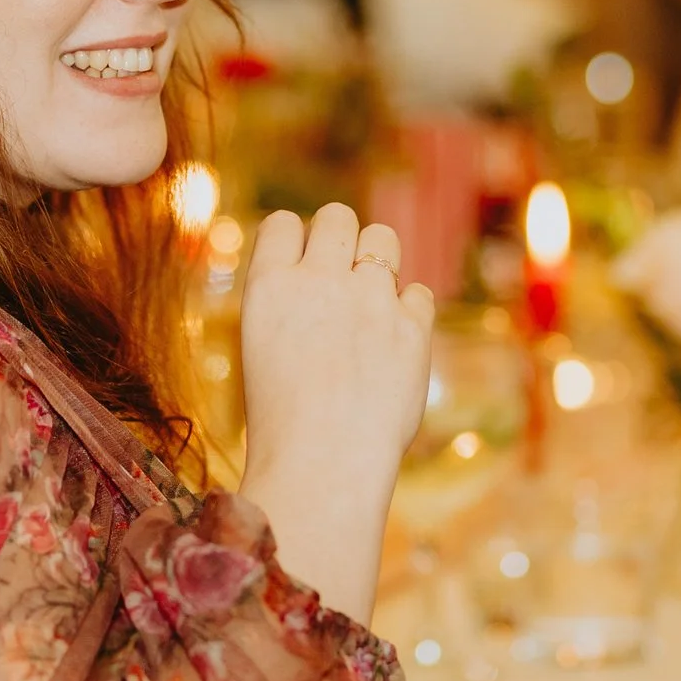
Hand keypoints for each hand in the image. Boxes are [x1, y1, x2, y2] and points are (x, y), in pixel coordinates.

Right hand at [237, 206, 435, 619]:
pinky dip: (408, 311)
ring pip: (383, 239)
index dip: (294, 241)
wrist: (324, 466)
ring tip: (369, 301)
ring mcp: (372, 300)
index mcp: (269, 285)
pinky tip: (393, 343)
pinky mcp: (413, 327)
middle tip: (339, 278)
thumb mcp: (262, 348)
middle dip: (340, 239)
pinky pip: (418, 292)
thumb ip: (289, 303)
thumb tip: (313, 274)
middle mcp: (321, 280)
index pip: (283, 222)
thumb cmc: (282, 421)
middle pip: (338, 215)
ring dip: (377, 261)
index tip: (300, 266)